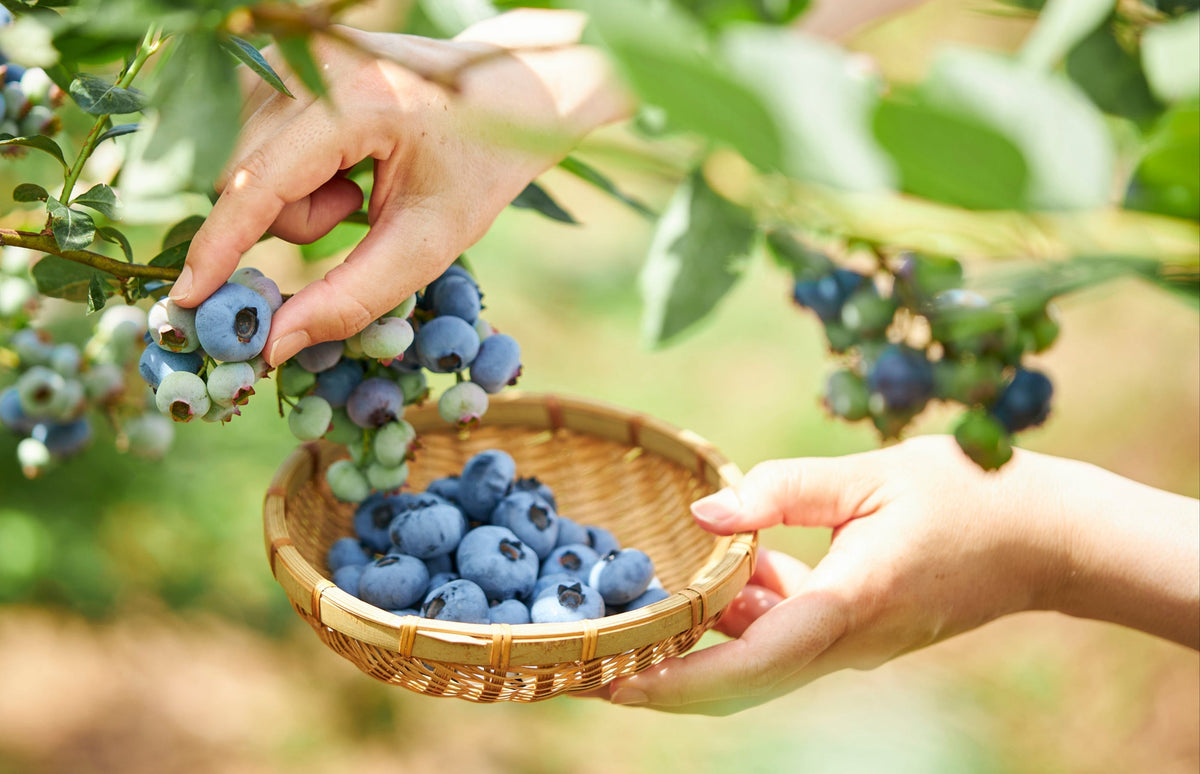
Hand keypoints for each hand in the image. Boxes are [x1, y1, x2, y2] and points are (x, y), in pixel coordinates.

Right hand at [169, 11, 629, 365]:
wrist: (506, 93)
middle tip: (359, 210)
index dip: (219, 248)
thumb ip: (351, 297)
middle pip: (243, 182)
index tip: (186, 302)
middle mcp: (307, 64)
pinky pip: (251, 145)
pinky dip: (293, 173)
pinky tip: (345, 159)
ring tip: (361, 182)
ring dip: (296, 200)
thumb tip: (274, 346)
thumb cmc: (477, 167)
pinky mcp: (277, 60)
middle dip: (293, 222)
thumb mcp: (429, 242)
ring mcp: (286, 54)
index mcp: (354, 99)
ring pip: (243, 169)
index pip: (259, 184)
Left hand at [605, 435, 1198, 714]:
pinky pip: (788, 634)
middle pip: (738, 680)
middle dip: (667, 673)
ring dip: (705, 635)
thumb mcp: (871, 476)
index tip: (614, 680)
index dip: (673, 679)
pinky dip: (747, 611)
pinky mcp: (859, 630)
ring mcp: (852, 643)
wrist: (1048, 539)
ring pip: (759, 657)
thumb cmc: (969, 497)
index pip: (743, 665)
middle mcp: (842, 642)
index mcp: (843, 608)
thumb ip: (782, 491)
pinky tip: (732, 567)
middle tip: (602, 653)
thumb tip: (704, 512)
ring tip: (648, 600)